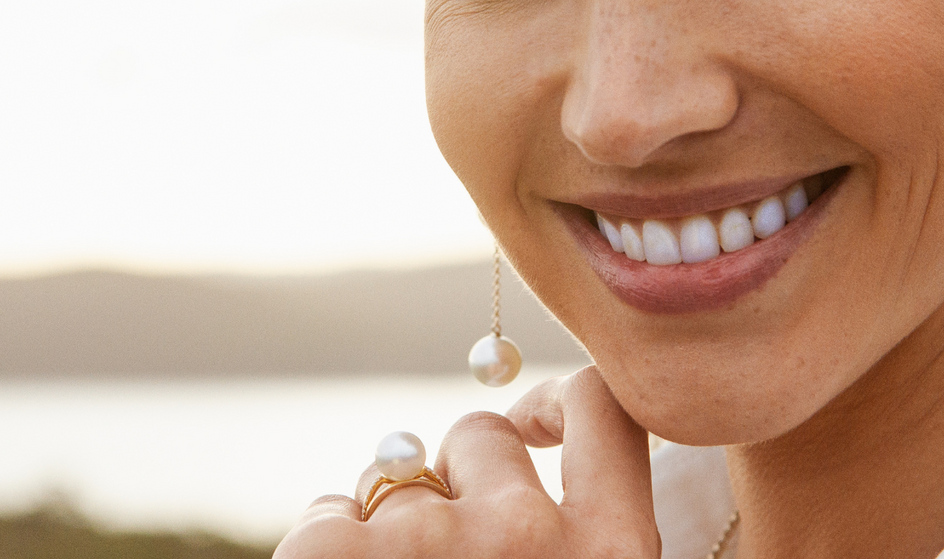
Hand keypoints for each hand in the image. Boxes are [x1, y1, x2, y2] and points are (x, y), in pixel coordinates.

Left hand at [272, 366, 660, 558]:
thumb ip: (577, 539)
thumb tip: (517, 445)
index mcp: (616, 554)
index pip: (605, 410)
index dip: (556, 400)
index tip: (530, 424)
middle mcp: (532, 537)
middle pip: (480, 437)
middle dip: (453, 481)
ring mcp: (434, 543)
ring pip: (400, 483)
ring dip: (388, 535)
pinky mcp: (340, 555)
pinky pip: (330, 512)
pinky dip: (326, 550)